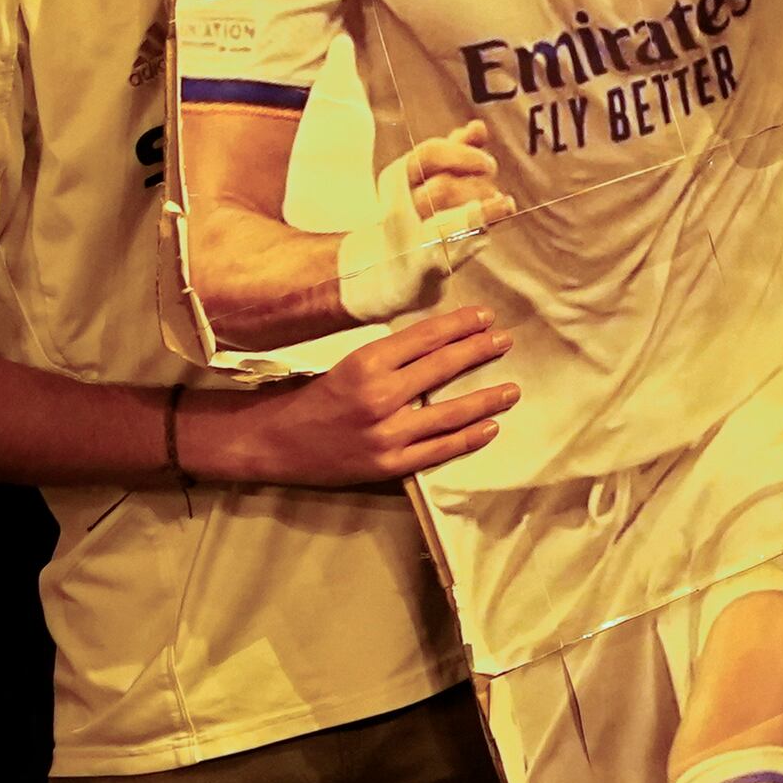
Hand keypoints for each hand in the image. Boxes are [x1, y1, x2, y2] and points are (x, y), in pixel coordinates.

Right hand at [198, 305, 522, 486]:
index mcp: (365, 363)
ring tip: (511, 389)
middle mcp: (378, 396)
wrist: (272, 443)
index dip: (459, 325)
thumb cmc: (308, 398)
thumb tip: (437, 345)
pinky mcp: (388, 465)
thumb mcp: (345, 365)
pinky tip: (489, 427)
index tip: (484, 316)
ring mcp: (385, 434)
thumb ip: (387, 359)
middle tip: (505, 340)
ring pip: (449, 413)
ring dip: (485, 399)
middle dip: (478, 351)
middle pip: (442, 367)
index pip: (424, 337)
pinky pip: (437, 450)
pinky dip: (467, 438)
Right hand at [339, 124, 515, 319]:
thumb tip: (477, 127)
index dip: (464, 155)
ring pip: (452, 219)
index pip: (430, 154)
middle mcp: (396, 206)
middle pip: (444, 187)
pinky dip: (481, 225)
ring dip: (481, 206)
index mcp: (396, 178)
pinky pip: (454, 242)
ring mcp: (408, 237)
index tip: (489, 165)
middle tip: (492, 187)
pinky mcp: (423, 263)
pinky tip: (496, 219)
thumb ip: (454, 152)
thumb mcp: (428, 180)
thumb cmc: (415, 218)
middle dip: (477, 188)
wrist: (388, 271)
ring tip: (495, 203)